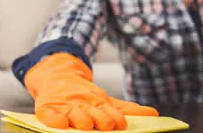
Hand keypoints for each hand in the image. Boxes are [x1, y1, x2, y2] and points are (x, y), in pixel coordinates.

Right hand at [24, 53, 158, 130]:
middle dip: (99, 119)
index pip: (108, 111)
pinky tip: (60, 124)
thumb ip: (128, 109)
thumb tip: (155, 114)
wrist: (58, 76)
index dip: (115, 118)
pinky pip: (48, 115)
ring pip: (73, 114)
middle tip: (105, 125)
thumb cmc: (84, 95)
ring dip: (80, 119)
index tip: (121, 124)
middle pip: (91, 114)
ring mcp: (64, 106)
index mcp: (97, 103)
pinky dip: (54, 120)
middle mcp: (81, 104)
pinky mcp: (47, 108)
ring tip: (86, 125)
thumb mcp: (106, 100)